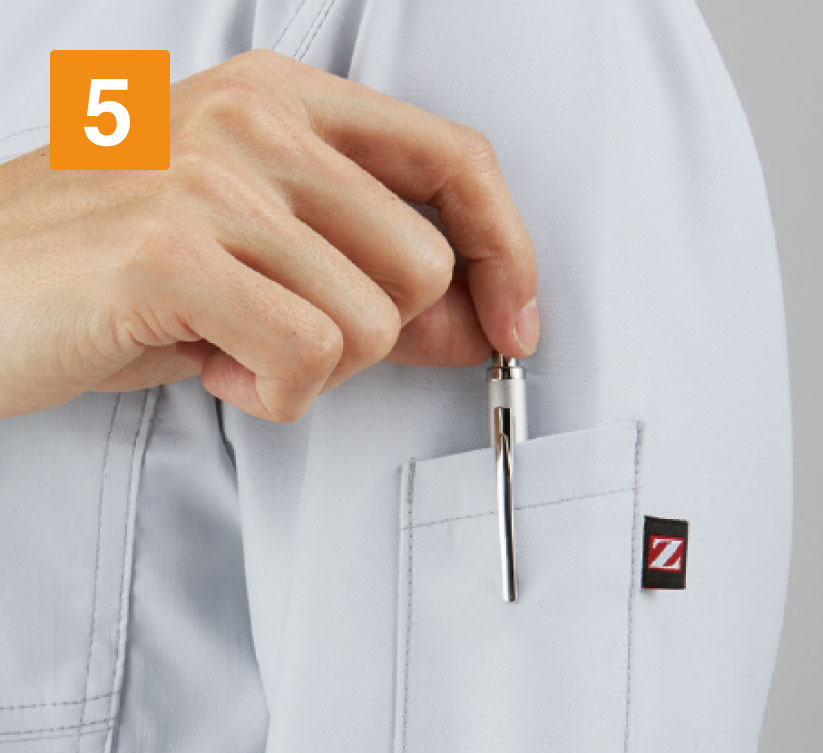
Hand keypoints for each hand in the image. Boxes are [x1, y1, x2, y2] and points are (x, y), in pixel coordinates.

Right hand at [0, 49, 538, 421]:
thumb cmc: (116, 275)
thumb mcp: (260, 260)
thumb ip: (372, 279)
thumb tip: (477, 324)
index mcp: (283, 99)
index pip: (454, 159)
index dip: (507, 250)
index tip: (515, 324)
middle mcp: (255, 119)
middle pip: (424, 266)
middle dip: (376, 335)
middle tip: (289, 336)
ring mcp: (211, 177)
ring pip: (372, 324)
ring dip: (313, 370)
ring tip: (231, 344)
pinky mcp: (171, 252)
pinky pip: (306, 358)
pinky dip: (272, 393)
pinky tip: (210, 365)